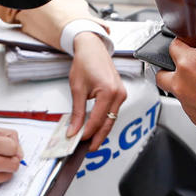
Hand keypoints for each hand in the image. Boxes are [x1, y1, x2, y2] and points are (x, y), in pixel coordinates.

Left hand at [68, 33, 127, 149]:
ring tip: (89, 140)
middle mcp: (119, 94)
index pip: (97, 120)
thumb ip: (77, 112)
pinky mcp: (120, 94)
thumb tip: (74, 129)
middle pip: (108, 123)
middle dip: (97, 137)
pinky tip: (96, 127)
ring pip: (112, 119)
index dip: (86, 132)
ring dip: (101, 130)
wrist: (92, 48)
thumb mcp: (77, 88)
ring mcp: (121, 94)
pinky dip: (104, 120)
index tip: (76, 140)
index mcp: (109, 92)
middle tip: (87, 148)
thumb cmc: (86, 62)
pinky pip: (113, 111)